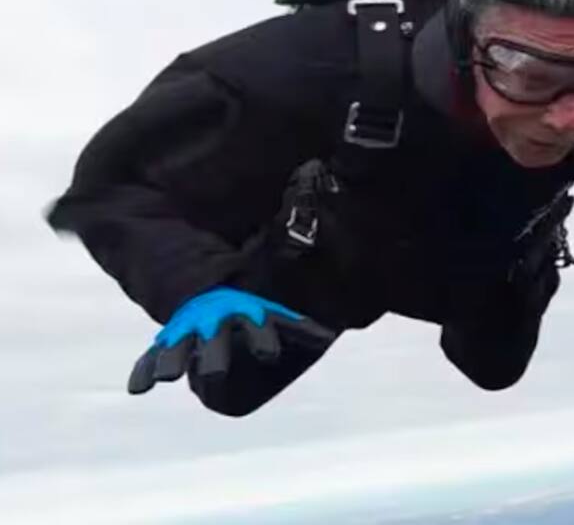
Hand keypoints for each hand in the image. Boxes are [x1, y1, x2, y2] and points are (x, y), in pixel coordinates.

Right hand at [128, 287, 335, 395]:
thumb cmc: (247, 311)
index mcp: (243, 314)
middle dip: (214, 356)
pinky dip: (144, 371)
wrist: (203, 289)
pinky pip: (150, 357)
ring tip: (167, 378)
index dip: (262, 338)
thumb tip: (330, 336)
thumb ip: (299, 327)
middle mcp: (213, 323)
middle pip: (214, 340)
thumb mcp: (272, 312)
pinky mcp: (165, 342)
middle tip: (212, 374)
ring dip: (173, 361)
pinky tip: (138, 390)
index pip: (254, 325)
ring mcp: (186, 332)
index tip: (270, 355)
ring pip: (178, 347)